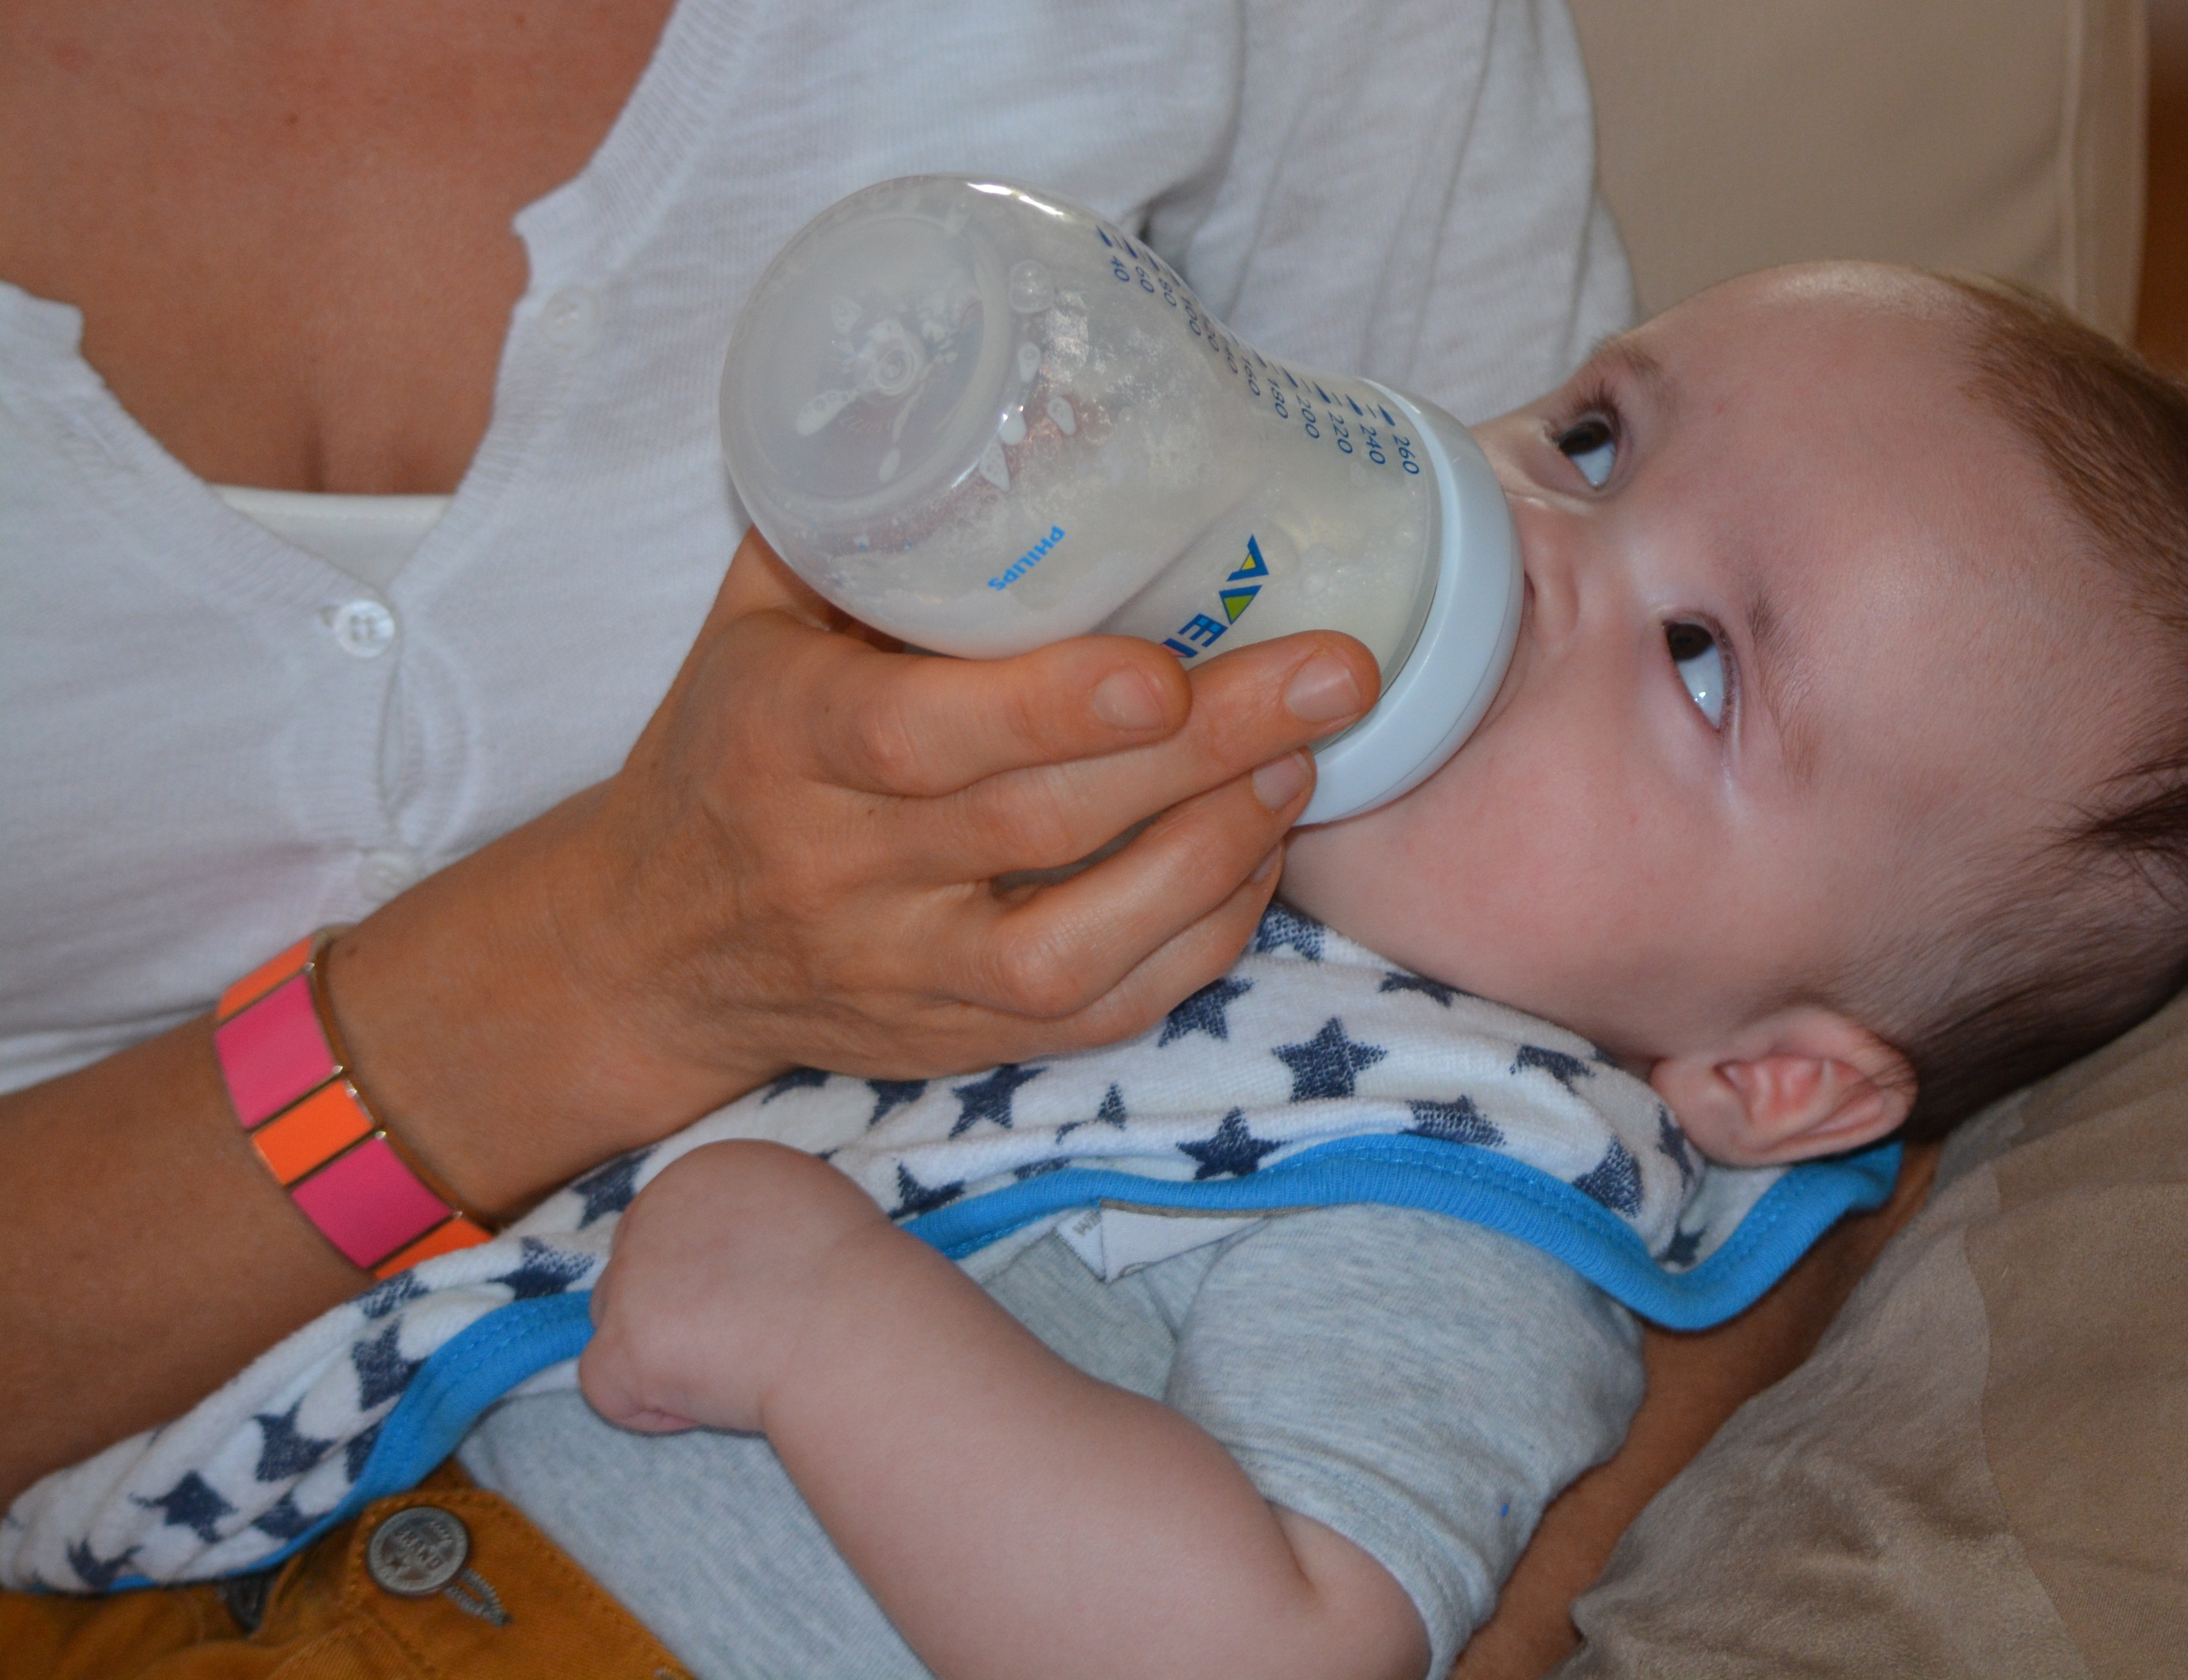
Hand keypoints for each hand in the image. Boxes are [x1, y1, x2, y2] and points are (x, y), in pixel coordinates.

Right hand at [568, 531, 1374, 1080]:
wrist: (650, 946)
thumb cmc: (728, 745)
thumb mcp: (755, 616)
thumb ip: (866, 527)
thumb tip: (1019, 407)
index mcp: (778, 737)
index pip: (915, 737)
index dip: (1049, 708)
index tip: (1163, 664)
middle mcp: (838, 866)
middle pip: (1037, 823)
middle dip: (1204, 750)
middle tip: (1334, 675)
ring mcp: (901, 970)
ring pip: (1077, 944)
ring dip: (1214, 851)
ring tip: (1307, 760)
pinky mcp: (957, 1043)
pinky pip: (1097, 1015)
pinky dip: (1197, 943)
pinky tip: (1258, 857)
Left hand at [580, 1140, 873, 1435]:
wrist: (856, 1327)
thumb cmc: (858, 1276)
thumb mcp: (808, 1203)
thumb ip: (751, 1214)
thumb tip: (735, 1250)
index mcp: (703, 1170)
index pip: (666, 1225)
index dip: (703, 1273)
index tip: (754, 1299)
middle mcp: (654, 1209)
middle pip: (632, 1271)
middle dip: (672, 1310)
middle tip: (741, 1338)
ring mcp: (630, 1277)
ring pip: (614, 1324)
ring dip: (660, 1354)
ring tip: (732, 1369)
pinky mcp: (623, 1343)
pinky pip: (605, 1388)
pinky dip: (649, 1410)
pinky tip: (709, 1405)